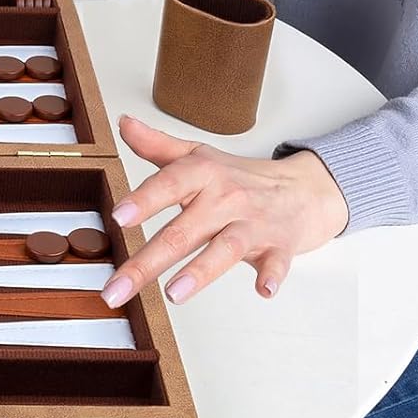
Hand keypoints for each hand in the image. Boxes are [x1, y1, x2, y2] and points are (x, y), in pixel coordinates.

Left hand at [98, 116, 348, 309]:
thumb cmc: (239, 177)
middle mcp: (225, 199)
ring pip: (224, 249)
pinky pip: (276, 262)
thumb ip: (158, 145)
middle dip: (146, 263)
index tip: (119, 217)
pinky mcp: (279, 247)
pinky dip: (272, 275)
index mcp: (203, 175)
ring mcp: (252, 224)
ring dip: (200, 271)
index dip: (144, 200)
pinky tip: (263, 290)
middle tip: (117, 288)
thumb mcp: (198, 157)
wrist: (301, 189)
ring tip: (173, 293)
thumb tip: (124, 124)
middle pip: (183, 231)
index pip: (169, 184)